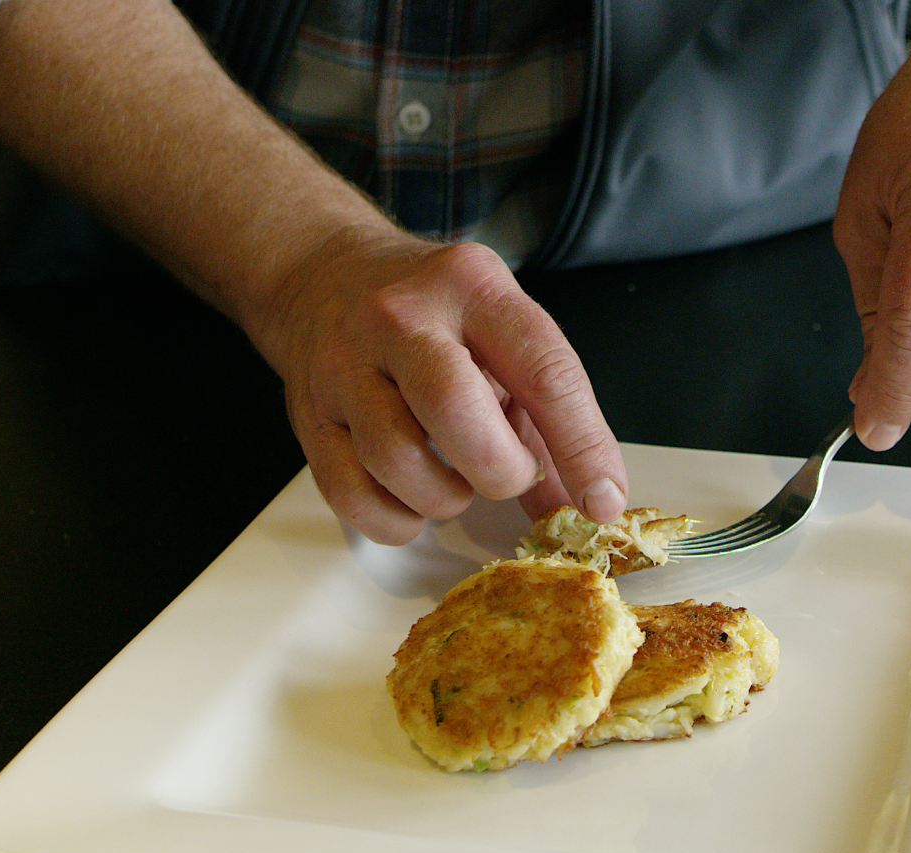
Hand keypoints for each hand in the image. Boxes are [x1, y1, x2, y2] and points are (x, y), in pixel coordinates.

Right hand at [257, 228, 626, 543]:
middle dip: (499, 469)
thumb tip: (585, 502)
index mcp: (473, 287)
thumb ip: (548, 420)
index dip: (582, 444)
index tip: (603, 498)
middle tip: (510, 477)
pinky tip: (413, 497)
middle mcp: (401, 318)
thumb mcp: (501, 337)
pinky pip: (353, 496)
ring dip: (444, 497)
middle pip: (455, 411)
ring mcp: (344, 364)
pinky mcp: (307, 414)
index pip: (542, 369)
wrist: (323, 276)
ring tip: (455, 478)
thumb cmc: (433, 315)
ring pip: (398, 461)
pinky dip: (397, 519)